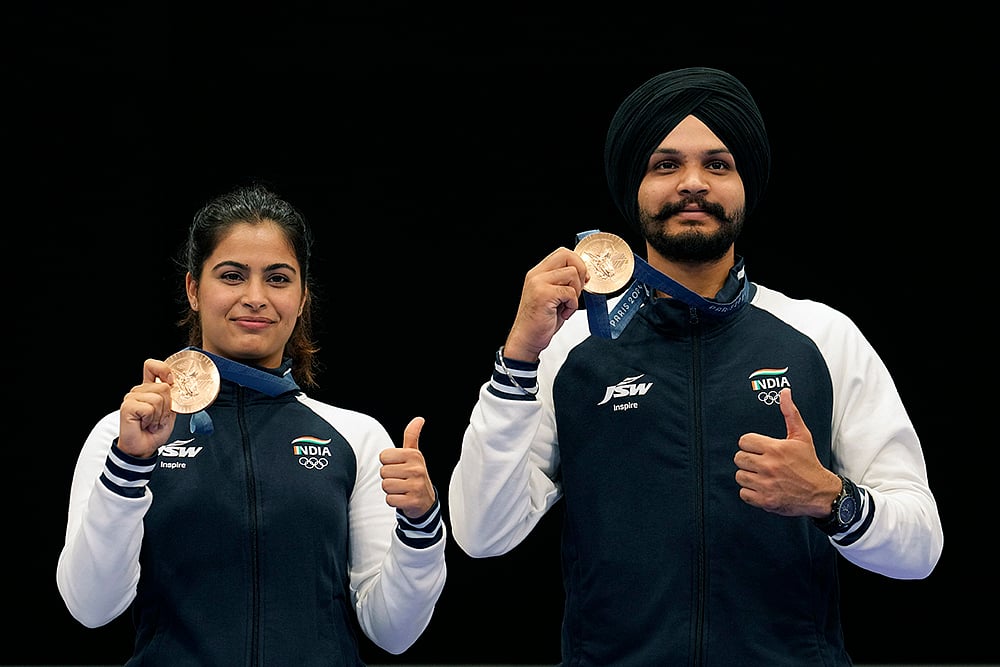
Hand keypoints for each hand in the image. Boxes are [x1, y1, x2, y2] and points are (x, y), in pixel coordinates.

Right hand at [118, 358, 177, 458]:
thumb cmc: (155, 430)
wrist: (145, 447)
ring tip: (151, 422)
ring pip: (158, 398)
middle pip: (163, 387)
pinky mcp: (127, 406)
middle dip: (167, 406)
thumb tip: (175, 385)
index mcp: (149, 388)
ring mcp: (131, 397)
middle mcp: (139, 390)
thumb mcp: (170, 411)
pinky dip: (152, 419)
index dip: (164, 369)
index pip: (152, 366)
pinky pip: (149, 408)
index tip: (171, 381)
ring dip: (159, 415)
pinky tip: (145, 424)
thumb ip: (172, 396)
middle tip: (158, 418)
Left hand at [379, 416, 435, 518]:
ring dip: (391, 489)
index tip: (399, 466)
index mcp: (414, 455)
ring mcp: (416, 485)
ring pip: (385, 486)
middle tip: (401, 479)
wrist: (425, 500)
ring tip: (401, 488)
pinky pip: (390, 499)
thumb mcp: (414, 454)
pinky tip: (403, 497)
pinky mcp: (413, 501)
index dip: (388, 463)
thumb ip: (412, 436)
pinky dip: (393, 500)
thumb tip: (418, 419)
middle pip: (383, 472)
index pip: (384, 456)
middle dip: (389, 477)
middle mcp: (417, 469)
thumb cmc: (415, 475)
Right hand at [502, 247, 587, 362]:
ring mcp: (539, 283)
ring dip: (576, 292)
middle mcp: (537, 275)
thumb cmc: (540, 321)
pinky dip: (572, 305)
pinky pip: (570, 292)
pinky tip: (563, 313)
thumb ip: (565, 283)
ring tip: (566, 305)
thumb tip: (584, 275)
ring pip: (572, 273)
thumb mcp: (553, 297)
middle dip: (580, 271)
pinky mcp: (543, 294)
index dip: (577, 263)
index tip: (581, 279)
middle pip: (567, 255)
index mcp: (539, 273)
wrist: (526, 339)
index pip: (563, 253)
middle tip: (577, 290)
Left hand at [734, 388, 839, 516]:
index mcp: (775, 448)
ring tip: (761, 475)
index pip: (744, 441)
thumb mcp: (801, 436)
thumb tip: (785, 393)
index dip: (750, 445)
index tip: (758, 449)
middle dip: (747, 460)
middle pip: (739, 458)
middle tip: (759, 462)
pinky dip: (750, 492)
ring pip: (739, 476)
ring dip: (748, 476)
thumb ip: (790, 413)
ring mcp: (766, 484)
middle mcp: (768, 466)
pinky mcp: (765, 500)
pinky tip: (761, 487)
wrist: (820, 492)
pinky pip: (743, 493)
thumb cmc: (809, 464)